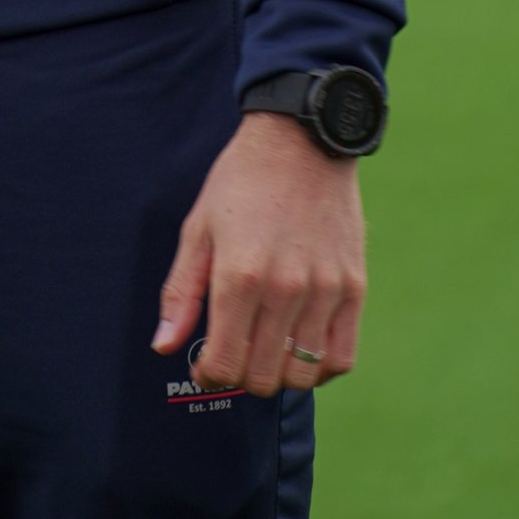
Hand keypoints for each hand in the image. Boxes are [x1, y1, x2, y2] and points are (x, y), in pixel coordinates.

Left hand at [152, 113, 366, 394]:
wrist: (301, 141)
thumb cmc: (240, 182)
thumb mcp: (198, 229)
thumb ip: (181, 292)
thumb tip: (164, 347)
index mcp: (238, 276)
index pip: (224, 364)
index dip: (209, 375)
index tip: (204, 365)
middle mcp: (284, 290)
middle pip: (262, 377)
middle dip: (240, 377)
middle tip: (234, 355)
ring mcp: (324, 291)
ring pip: (302, 375)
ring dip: (279, 376)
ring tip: (266, 351)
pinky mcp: (354, 287)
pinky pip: (341, 357)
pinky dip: (320, 369)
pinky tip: (301, 352)